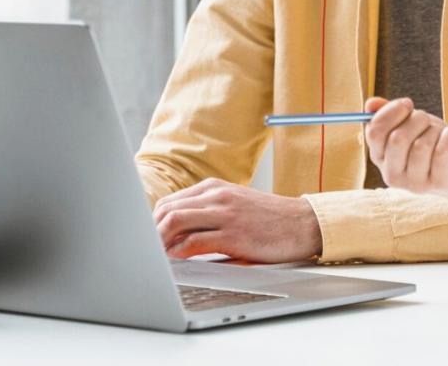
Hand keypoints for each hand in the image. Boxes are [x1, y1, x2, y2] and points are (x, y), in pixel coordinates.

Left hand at [153, 178, 322, 262]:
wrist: (302, 223)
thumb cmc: (268, 219)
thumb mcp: (235, 205)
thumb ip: (207, 212)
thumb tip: (174, 236)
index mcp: (215, 187)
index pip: (169, 202)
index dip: (152, 224)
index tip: (146, 240)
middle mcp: (217, 195)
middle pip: (166, 210)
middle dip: (149, 233)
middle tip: (145, 252)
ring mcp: (225, 213)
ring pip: (175, 221)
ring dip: (158, 242)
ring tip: (155, 257)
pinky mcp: (234, 234)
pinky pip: (195, 242)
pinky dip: (179, 252)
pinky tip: (176, 260)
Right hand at [364, 96, 447, 203]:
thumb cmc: (433, 145)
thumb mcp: (411, 126)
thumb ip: (389, 115)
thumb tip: (370, 104)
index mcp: (381, 158)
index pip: (374, 132)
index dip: (391, 111)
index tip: (408, 104)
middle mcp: (392, 175)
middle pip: (397, 138)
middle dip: (416, 119)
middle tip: (427, 120)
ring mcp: (415, 184)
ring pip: (421, 145)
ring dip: (435, 130)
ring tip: (440, 134)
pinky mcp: (439, 184)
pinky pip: (441, 153)